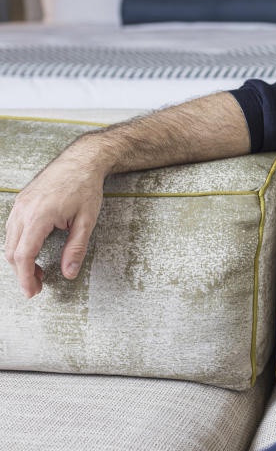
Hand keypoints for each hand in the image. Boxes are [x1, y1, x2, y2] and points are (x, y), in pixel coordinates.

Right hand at [4, 151, 104, 298]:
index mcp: (38, 216)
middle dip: (23, 273)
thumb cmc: (85, 187)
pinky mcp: (21, 202)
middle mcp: (23, 211)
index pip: (24, 255)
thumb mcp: (87, 220)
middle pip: (12, 251)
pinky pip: (13, 230)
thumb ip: (76, 248)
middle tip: (38, 287)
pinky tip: (34, 252)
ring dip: (20, 260)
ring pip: (10, 241)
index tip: (33, 292)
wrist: (81, 160)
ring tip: (38, 273)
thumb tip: (69, 273)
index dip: (26, 277)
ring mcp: (19, 205)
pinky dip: (19, 245)